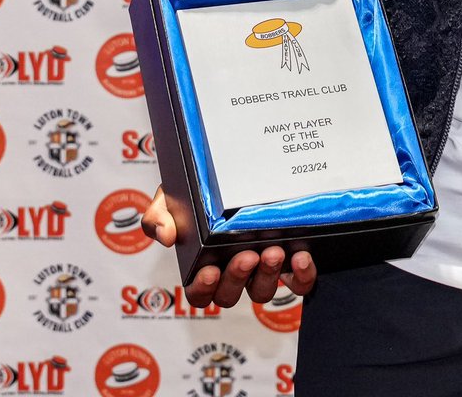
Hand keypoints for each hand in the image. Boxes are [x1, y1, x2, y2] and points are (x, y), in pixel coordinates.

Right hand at [140, 185, 317, 308]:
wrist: (238, 168)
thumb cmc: (199, 192)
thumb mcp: (172, 198)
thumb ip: (160, 216)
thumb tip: (167, 236)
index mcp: (204, 264)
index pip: (199, 292)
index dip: (203, 288)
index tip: (210, 270)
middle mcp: (233, 272)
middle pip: (231, 294)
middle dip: (238, 277)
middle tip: (248, 255)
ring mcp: (262, 269)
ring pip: (262, 291)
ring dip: (268, 276)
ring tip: (274, 252)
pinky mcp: (291, 262)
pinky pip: (298, 282)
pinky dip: (301, 276)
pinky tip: (301, 257)